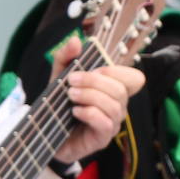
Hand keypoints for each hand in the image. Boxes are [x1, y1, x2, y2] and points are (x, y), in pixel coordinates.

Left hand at [51, 36, 145, 163]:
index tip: (94, 69)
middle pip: (120, 89)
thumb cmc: (58, 105)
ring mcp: (112, 123)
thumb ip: (65, 58)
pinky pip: (106, 124)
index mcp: (111, 90)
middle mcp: (117, 106)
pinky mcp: (102, 139)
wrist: (45, 134)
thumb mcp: (58, 77)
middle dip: (94, 81)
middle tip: (71, 81)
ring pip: (114, 106)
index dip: (118, 71)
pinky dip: (90, 113)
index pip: (134, 78)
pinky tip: (75, 111)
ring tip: (70, 96)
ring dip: (90, 96)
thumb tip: (76, 40)